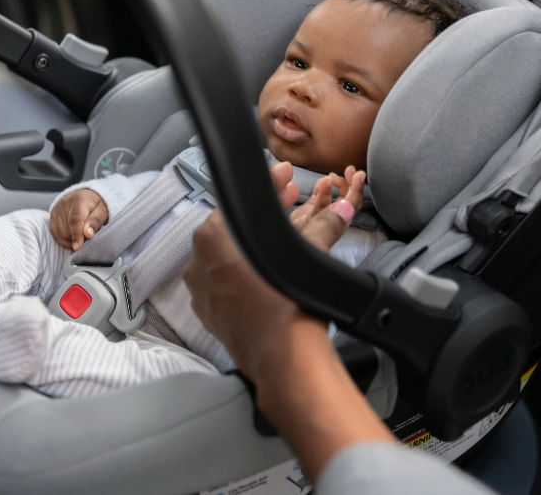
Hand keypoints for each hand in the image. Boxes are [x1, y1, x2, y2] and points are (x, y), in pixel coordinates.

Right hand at [49, 189, 108, 249]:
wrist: (86, 197)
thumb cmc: (96, 205)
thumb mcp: (102, 212)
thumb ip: (95, 222)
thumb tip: (88, 234)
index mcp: (79, 199)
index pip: (74, 220)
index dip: (76, 235)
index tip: (79, 246)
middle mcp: (64, 203)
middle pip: (67, 228)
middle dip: (77, 237)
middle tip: (87, 236)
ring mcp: (56, 210)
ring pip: (60, 234)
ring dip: (71, 240)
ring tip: (81, 236)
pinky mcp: (52, 217)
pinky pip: (55, 234)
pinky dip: (64, 241)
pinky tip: (73, 239)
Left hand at [183, 163, 391, 481]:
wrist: (284, 362)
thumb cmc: (290, 307)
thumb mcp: (308, 256)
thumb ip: (323, 227)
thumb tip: (342, 209)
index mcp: (211, 239)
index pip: (241, 201)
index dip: (269, 186)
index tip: (285, 178)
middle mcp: (198, 263)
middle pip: (233, 226)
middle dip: (263, 211)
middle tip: (290, 199)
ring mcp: (202, 290)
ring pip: (228, 254)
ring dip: (253, 240)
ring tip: (282, 232)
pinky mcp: (210, 313)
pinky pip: (225, 280)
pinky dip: (244, 269)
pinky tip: (266, 266)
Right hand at [290, 166, 365, 251]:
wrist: (283, 252)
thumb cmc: (299, 250)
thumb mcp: (313, 240)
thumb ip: (327, 225)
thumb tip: (345, 207)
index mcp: (337, 225)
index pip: (352, 204)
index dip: (357, 189)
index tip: (359, 175)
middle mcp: (332, 219)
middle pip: (348, 199)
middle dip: (351, 183)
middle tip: (350, 169)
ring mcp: (321, 215)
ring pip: (335, 196)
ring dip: (337, 183)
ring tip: (332, 175)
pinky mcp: (309, 212)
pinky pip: (320, 196)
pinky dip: (323, 187)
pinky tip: (322, 183)